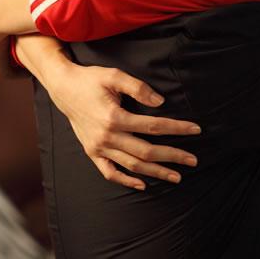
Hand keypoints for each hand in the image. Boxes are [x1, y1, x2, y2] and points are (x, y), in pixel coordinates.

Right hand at [42, 60, 200, 190]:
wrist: (63, 88)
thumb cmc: (91, 79)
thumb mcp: (114, 75)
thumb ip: (138, 88)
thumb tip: (160, 102)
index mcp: (114, 117)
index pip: (153, 126)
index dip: (177, 128)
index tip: (196, 130)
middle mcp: (107, 136)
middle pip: (146, 151)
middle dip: (172, 156)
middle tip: (193, 160)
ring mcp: (98, 147)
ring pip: (132, 165)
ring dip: (156, 172)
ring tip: (176, 176)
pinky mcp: (91, 152)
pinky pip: (109, 172)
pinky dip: (126, 180)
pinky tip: (142, 184)